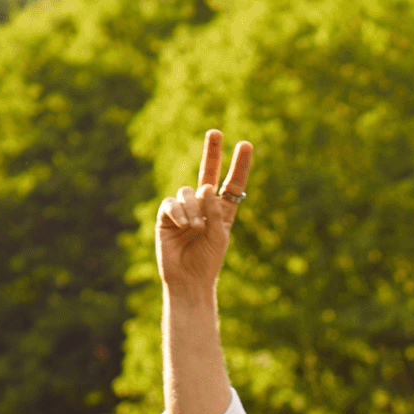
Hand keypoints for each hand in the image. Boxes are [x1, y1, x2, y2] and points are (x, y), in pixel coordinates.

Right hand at [155, 128, 254, 294]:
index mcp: (222, 212)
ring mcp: (185, 209)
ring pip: (188, 191)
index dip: (239, 166)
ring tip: (196, 227)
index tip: (246, 145)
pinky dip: (179, 212)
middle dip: (212, 152)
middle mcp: (204, 206)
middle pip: (208, 173)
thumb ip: (214, 211)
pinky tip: (183, 225)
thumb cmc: (207, 261)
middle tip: (215, 132)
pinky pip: (171, 203)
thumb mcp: (219, 235)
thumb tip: (206, 186)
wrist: (188, 280)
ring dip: (193, 207)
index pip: (233, 185)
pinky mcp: (167, 216)